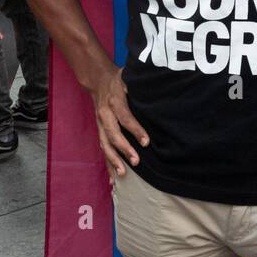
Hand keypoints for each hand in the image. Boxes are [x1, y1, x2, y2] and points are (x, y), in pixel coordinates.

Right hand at [88, 63, 148, 177]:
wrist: (98, 80)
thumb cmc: (119, 80)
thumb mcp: (128, 77)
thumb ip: (139, 84)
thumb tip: (157, 89)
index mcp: (114, 101)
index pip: (125, 117)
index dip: (135, 130)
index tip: (146, 142)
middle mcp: (105, 114)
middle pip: (113, 134)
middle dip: (124, 149)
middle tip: (136, 162)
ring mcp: (100, 124)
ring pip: (105, 144)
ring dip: (113, 160)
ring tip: (123, 173)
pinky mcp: (99, 131)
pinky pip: (103, 148)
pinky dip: (107, 164)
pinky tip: (112, 178)